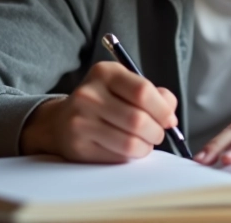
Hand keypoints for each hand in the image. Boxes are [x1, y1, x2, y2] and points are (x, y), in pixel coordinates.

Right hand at [19, 61, 177, 162]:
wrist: (61, 122)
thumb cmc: (103, 102)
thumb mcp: (124, 86)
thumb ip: (153, 94)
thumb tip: (170, 114)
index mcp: (105, 73)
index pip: (142, 92)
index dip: (162, 110)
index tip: (169, 120)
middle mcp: (89, 95)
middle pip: (138, 120)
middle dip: (157, 132)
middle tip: (158, 134)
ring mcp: (81, 121)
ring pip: (129, 142)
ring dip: (146, 146)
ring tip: (145, 142)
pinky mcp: (79, 146)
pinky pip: (117, 157)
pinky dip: (130, 156)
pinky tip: (128, 149)